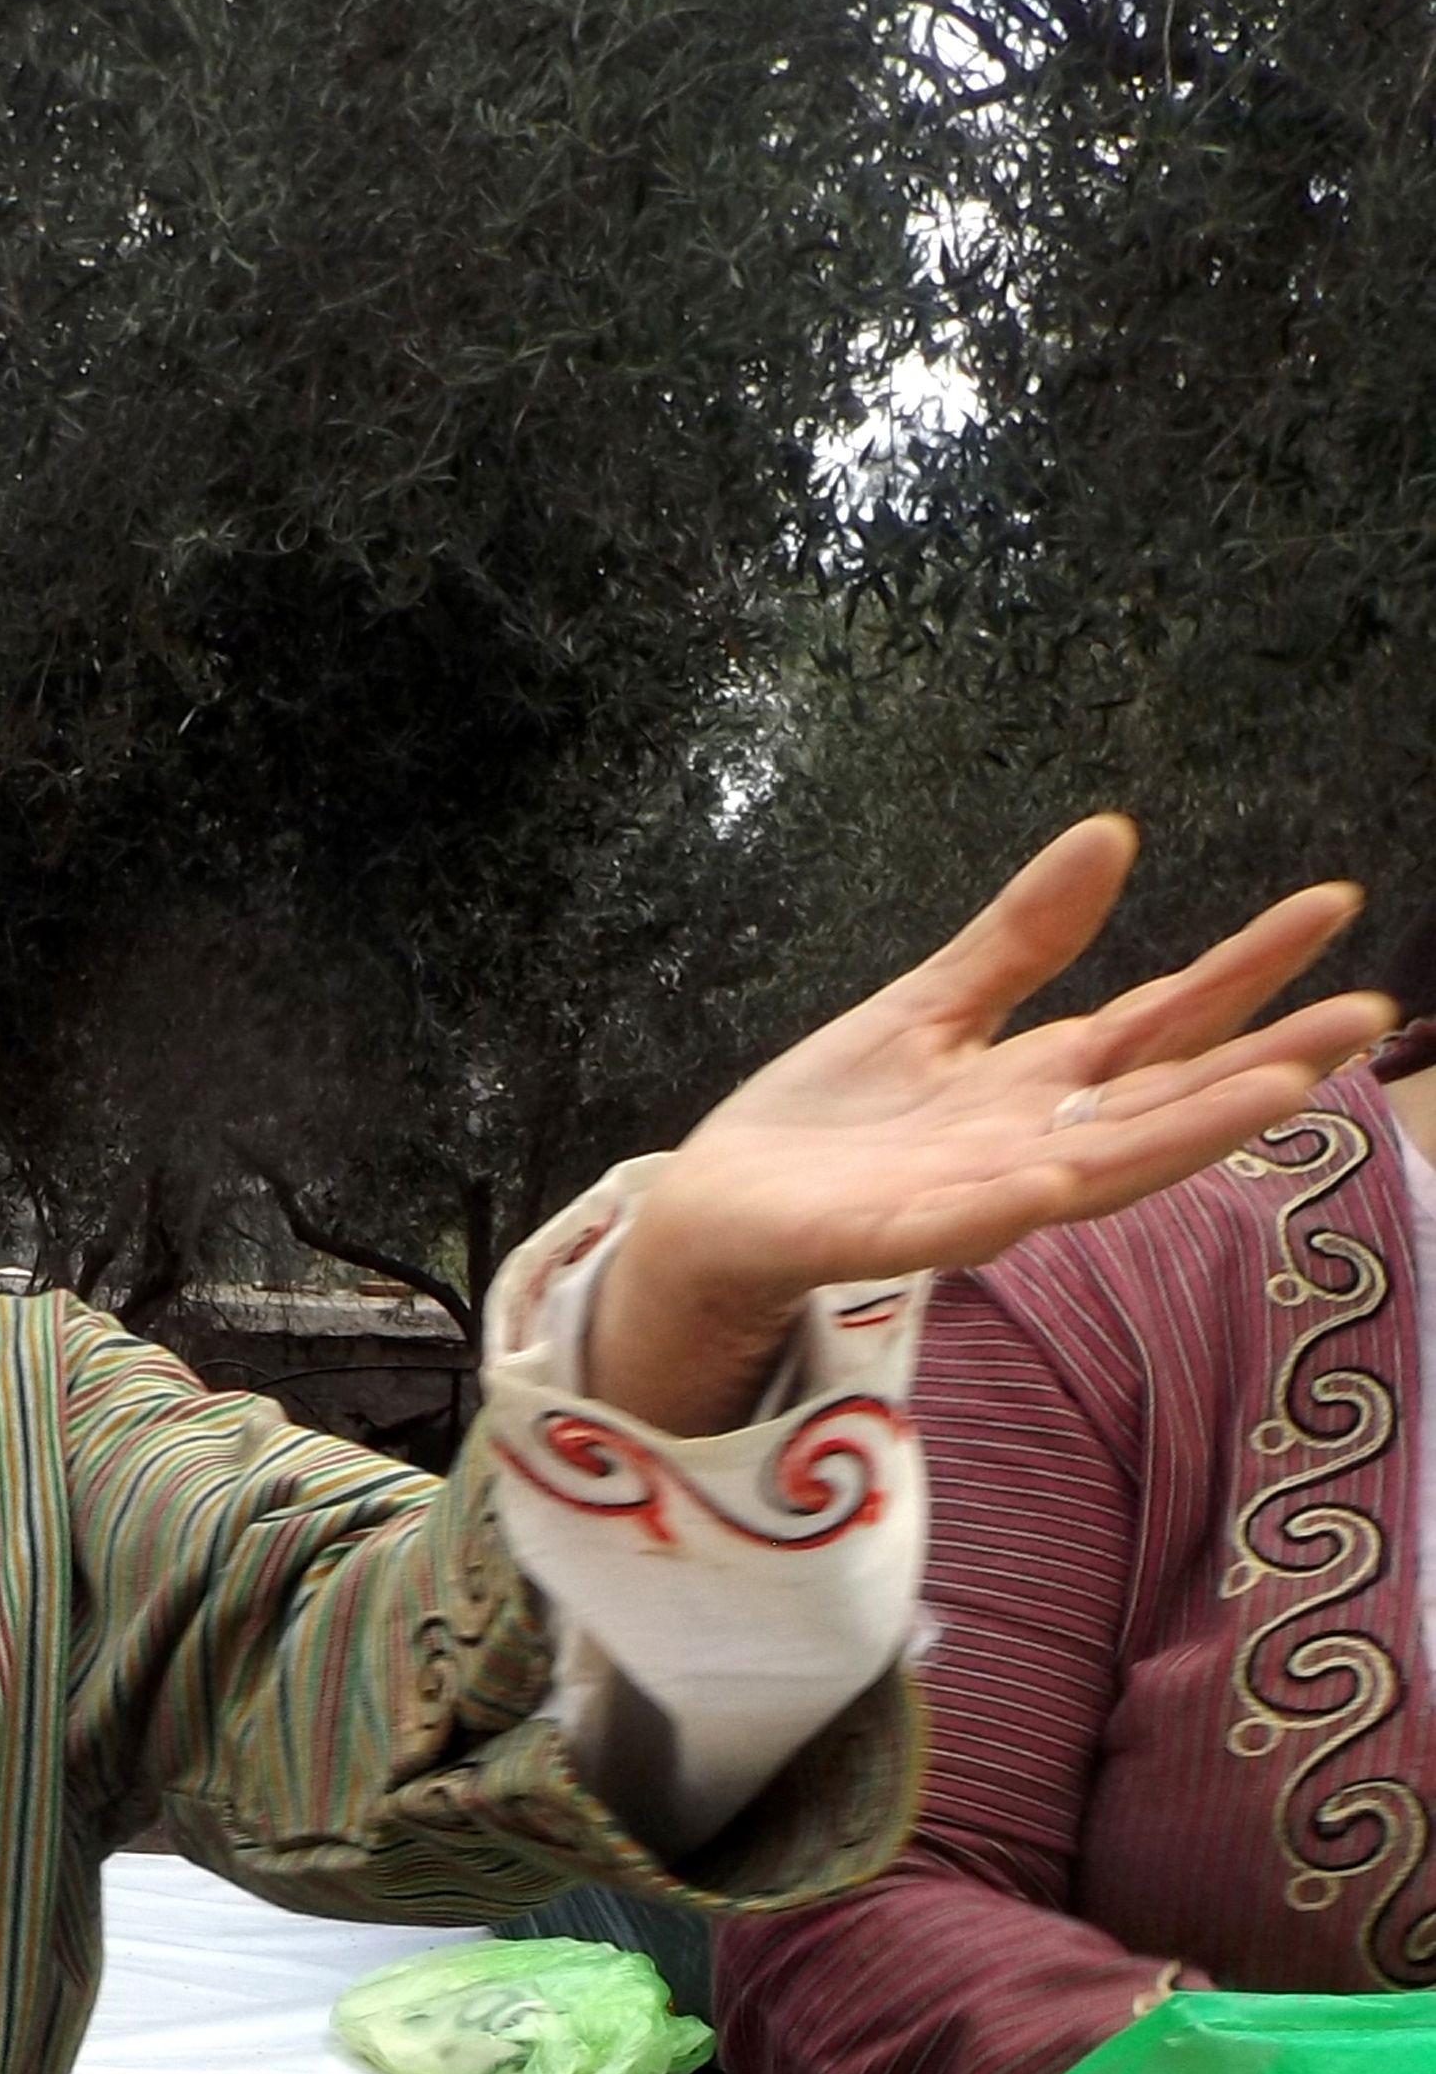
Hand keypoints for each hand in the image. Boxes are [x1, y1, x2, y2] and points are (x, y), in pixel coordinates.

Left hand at [598, 823, 1391, 1431]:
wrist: (712, 1213)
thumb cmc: (829, 1126)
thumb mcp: (932, 1008)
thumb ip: (1021, 939)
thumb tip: (1113, 832)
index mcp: (1038, 1088)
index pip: (1163, 1020)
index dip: (1246, 966)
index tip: (1331, 903)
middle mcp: (1024, 1146)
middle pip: (1161, 1101)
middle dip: (1262, 1065)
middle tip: (1362, 1017)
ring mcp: (959, 1199)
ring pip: (1090, 1171)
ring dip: (1179, 1136)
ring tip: (1270, 1092)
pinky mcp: (875, 1241)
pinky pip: (946, 1229)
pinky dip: (998, 1209)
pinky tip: (1050, 1183)